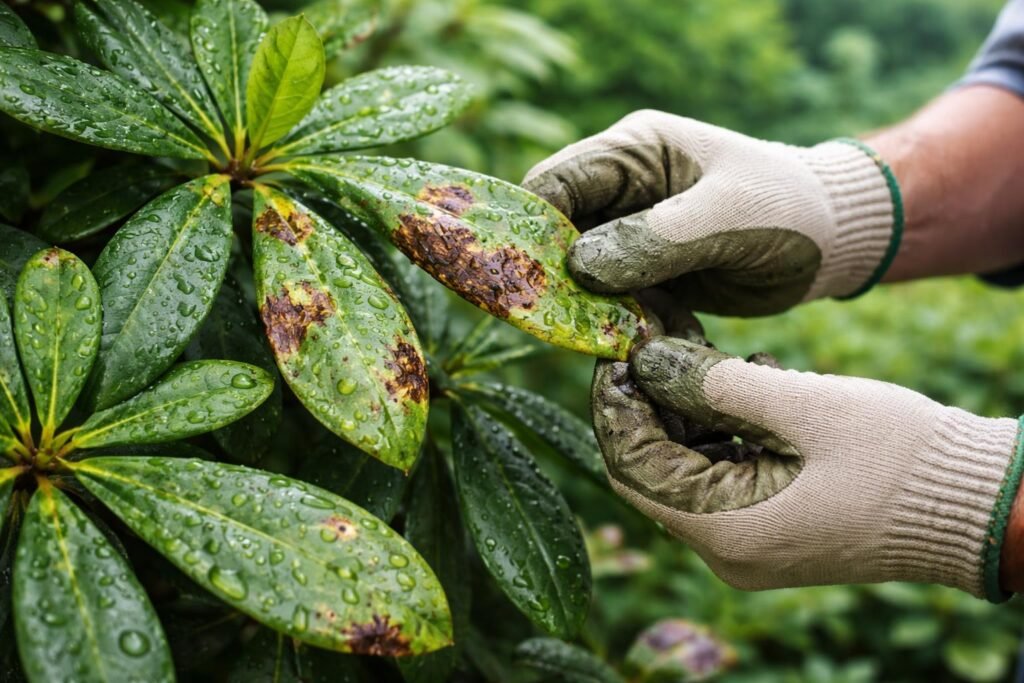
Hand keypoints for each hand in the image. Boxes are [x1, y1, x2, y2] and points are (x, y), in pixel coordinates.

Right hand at [523, 110, 900, 315]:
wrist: (835, 242)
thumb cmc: (789, 208)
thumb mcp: (728, 217)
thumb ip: (655, 239)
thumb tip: (580, 267)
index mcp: (634, 152)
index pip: (556, 183)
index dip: (534, 226)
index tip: (528, 276)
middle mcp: (624, 190)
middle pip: (557, 232)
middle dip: (555, 275)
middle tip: (559, 320)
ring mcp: (633, 234)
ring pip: (581, 274)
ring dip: (591, 308)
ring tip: (611, 337)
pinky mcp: (647, 273)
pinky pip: (613, 302)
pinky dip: (622, 325)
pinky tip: (643, 341)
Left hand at [592, 335, 1021, 598]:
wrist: (979, 504)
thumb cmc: (899, 458)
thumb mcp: (803, 406)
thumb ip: (715, 383)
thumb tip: (647, 359)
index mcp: (725, 530)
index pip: (632, 466)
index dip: (615, 405)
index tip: (617, 347)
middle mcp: (727, 546)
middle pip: (656, 464)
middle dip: (653, 398)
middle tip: (658, 335)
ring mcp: (750, 538)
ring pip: (689, 463)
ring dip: (691, 406)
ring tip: (707, 349)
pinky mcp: (772, 521)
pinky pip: (725, 470)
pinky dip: (724, 425)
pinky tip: (746, 380)